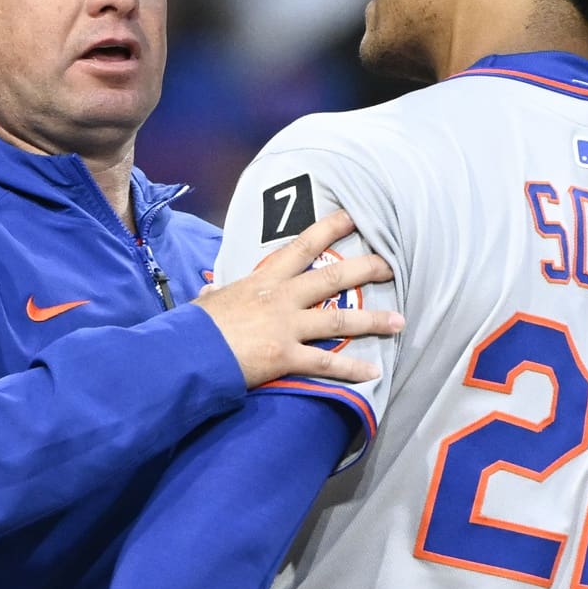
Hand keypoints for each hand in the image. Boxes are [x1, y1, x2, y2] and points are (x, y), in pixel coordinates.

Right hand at [193, 210, 401, 388]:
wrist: (187, 352)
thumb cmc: (194, 327)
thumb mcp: (207, 302)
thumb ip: (218, 294)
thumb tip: (213, 290)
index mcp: (263, 281)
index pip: (301, 247)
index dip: (329, 229)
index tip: (352, 217)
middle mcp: (281, 298)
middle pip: (332, 278)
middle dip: (366, 269)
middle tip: (391, 265)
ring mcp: (286, 327)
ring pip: (339, 320)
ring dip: (373, 320)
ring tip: (400, 320)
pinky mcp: (285, 357)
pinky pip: (325, 363)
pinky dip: (351, 369)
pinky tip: (373, 371)